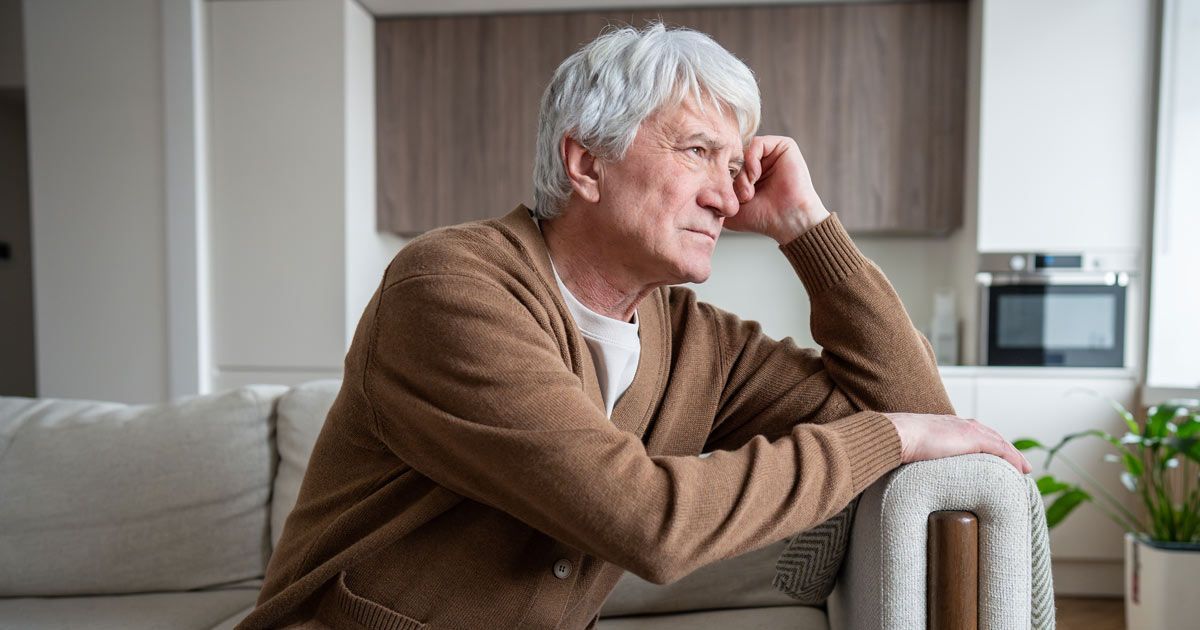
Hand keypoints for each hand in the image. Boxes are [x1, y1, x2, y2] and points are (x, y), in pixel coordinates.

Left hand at [724, 135, 830, 243]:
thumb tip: (698, 190)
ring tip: (748, 192)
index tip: (728, 198)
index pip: (726, 164)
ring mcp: (771, 153)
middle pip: (733, 157)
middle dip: (732, 178)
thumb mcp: (730, 208)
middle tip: (741, 197)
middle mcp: (760, 161)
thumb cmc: (762, 218)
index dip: (722, 178)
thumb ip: (714, 197)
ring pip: (742, 151)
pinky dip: (751, 160)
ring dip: (742, 173)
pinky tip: (756, 176)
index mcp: (749, 173)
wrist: (787, 221)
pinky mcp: (783, 146)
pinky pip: (756, 143)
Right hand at [884, 412, 1032, 473]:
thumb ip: (920, 454)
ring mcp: (967, 429)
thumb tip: (913, 470)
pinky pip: (1001, 449)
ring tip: (1024, 469)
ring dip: (1014, 455)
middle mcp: (960, 424)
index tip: (997, 457)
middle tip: (1019, 464)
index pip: (974, 434)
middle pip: (991, 436)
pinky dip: (1013, 458)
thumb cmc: (898, 444)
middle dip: (1006, 449)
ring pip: (999, 442)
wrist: (897, 435)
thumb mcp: (913, 448)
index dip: (988, 445)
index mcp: (946, 425)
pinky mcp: (973, 438)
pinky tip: (1022, 469)